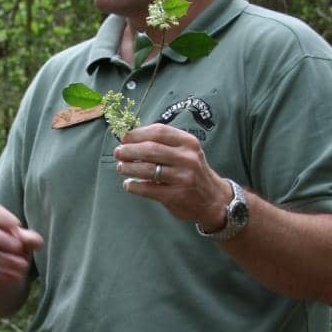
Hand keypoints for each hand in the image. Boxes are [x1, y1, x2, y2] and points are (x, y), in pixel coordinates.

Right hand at [0, 201, 43, 311]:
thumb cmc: (10, 252)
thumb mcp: (22, 245)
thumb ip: (28, 241)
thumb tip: (37, 242)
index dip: (4, 217)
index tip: (17, 225)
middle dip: (1, 240)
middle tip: (20, 249)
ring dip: (4, 260)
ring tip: (23, 267)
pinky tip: (13, 278)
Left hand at [113, 125, 231, 227]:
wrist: (213, 199)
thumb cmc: (193, 171)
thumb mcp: (187, 152)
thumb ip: (165, 144)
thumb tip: (131, 138)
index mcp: (188, 143)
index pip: (159, 131)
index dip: (138, 134)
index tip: (125, 138)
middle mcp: (187, 158)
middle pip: (150, 149)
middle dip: (129, 150)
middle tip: (118, 152)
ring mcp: (182, 177)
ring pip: (147, 169)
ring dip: (128, 168)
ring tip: (120, 167)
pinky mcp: (175, 195)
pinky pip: (147, 189)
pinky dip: (133, 186)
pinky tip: (128, 184)